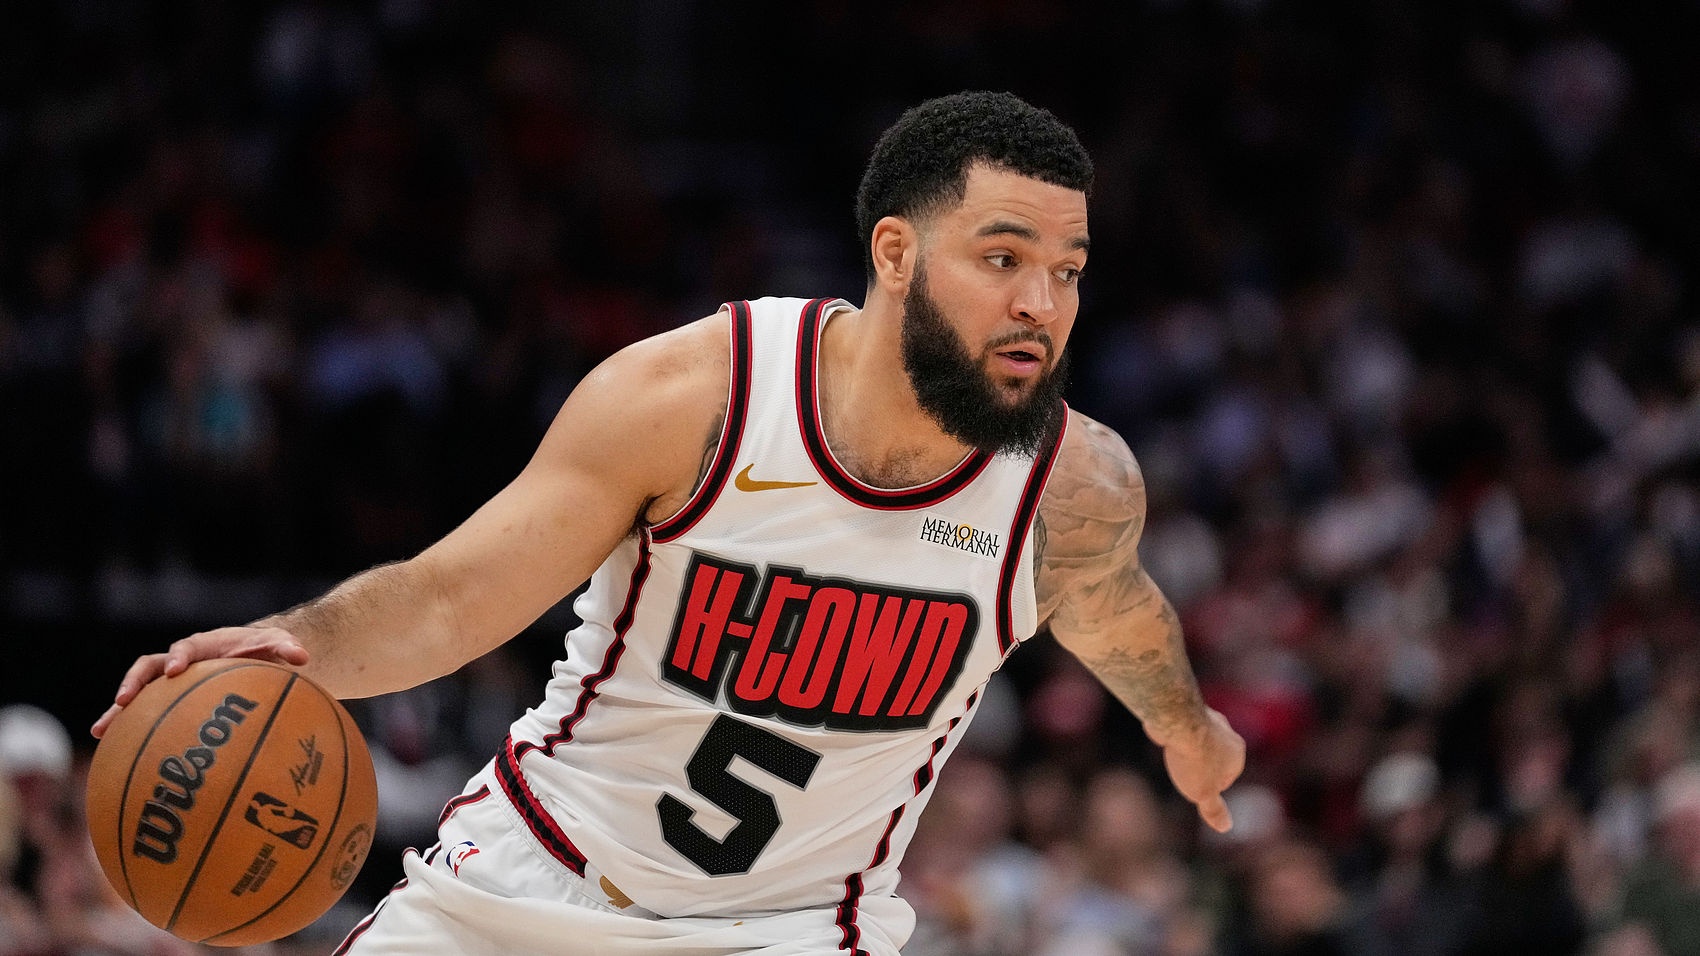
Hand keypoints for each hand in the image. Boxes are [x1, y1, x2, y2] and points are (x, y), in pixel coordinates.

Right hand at [90, 626, 309, 738]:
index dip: (178, 658)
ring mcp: (168, 684)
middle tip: (123, 700)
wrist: (251, 659)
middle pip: (147, 668)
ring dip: (117, 710)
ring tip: (100, 731)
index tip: (175, 670)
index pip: (184, 649)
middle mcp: (177, 663)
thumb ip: (285, 648)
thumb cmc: (262, 651)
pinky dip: (128, 731)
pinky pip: (143, 717)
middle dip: (134, 683)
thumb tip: (303, 656)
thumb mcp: (276, 646)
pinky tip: (114, 754)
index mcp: (201, 647)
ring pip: (136, 694)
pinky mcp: (167, 703)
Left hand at [1159, 707, 1244, 832]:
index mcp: (1237, 753)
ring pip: (1198, 740)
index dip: (1208, 786)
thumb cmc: (1194, 759)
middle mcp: (1227, 733)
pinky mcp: (1188, 710)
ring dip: (1186, 748)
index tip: (1195, 785)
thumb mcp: (1204, 793)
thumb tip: (1225, 827)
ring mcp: (1209, 718)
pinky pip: (1181, 727)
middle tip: (1183, 769)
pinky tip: (1163, 736)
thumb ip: (1214, 809)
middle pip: (1213, 757)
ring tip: (1174, 753)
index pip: (1225, 778)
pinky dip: (1173, 734)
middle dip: (1198, 766)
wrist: (1177, 721)